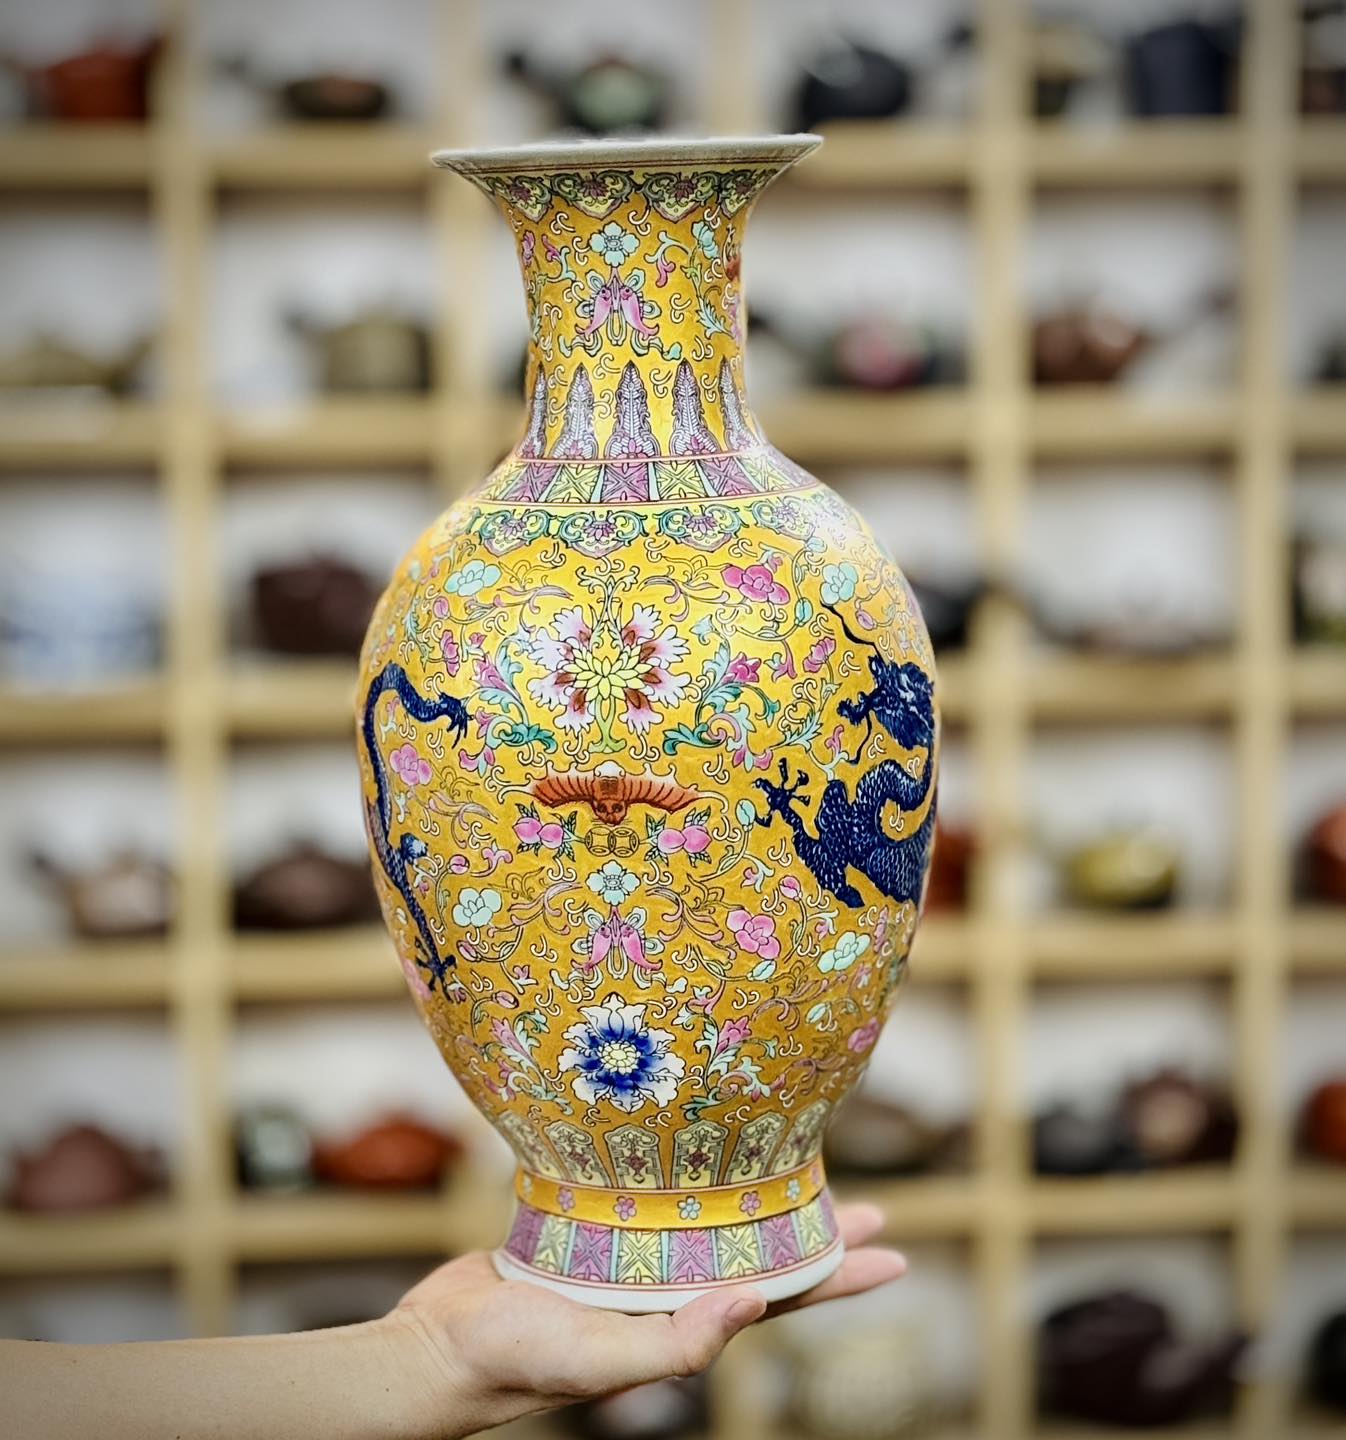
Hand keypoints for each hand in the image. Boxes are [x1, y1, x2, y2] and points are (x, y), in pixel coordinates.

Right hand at [386, 1202, 904, 1437]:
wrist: (441, 1343)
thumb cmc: (518, 1361)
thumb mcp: (602, 1359)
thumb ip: (677, 1343)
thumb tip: (755, 1303)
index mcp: (683, 1324)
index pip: (783, 1297)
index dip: (840, 1277)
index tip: (892, 1251)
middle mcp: (669, 1292)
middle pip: (762, 1258)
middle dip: (815, 1235)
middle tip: (866, 1206)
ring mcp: (633, 1264)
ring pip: (713, 1226)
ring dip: (758, 1202)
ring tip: (795, 1171)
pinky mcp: (594, 1234)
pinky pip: (655, 1206)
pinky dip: (686, 1184)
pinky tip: (692, 1157)